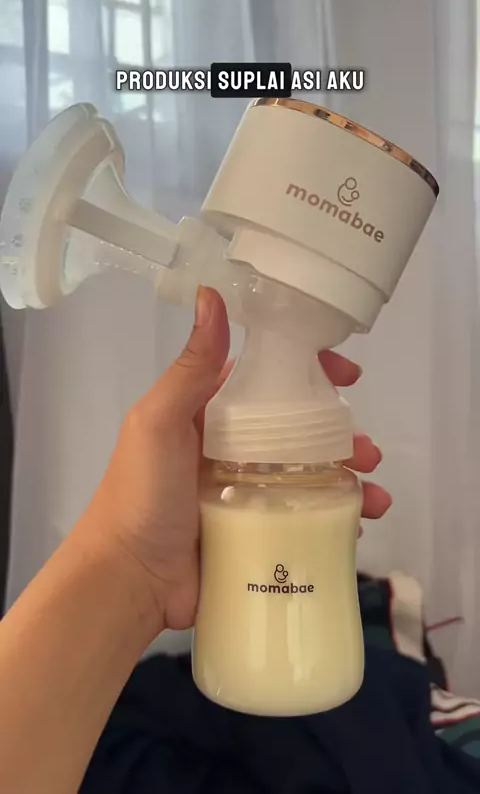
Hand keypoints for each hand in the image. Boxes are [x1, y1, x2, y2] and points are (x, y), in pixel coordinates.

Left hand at [85, 287, 390, 634]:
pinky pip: (306, 518)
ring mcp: (247, 496)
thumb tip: (212, 293)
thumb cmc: (141, 494)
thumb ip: (191, 366)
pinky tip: (363, 522)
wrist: (129, 581)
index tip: (346, 373)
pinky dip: (339, 517)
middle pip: (299, 431)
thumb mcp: (159, 421)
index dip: (309, 372)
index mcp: (209, 418)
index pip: (268, 382)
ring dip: (349, 477)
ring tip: (375, 492)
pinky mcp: (257, 535)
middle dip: (341, 434)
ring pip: (311, 475)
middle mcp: (232, 452)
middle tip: (367, 449)